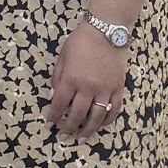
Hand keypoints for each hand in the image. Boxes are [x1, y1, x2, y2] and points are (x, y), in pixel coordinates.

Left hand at [47, 23, 128, 137]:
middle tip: (63, 137)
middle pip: (77, 116)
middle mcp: (87, 87)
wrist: (107, 29)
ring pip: (96, 117)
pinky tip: (100, 125)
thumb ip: (58, 77)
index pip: (59, 104)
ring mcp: (105, 89)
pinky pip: (114, 110)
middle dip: (68, 129)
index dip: (53, 116)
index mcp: (71, 79)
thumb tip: (54, 95)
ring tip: (81, 138)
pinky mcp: (118, 88)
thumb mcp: (62, 56)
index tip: (50, 123)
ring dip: (87, 130)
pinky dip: (107, 120)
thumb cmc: (81, 40)